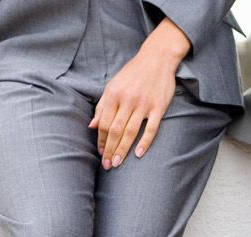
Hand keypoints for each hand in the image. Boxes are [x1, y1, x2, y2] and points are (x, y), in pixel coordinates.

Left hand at [91, 17, 190, 168]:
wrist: (157, 58)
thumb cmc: (133, 73)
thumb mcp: (114, 85)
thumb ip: (103, 105)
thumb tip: (92, 125)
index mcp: (114, 94)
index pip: (104, 122)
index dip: (100, 140)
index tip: (100, 153)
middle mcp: (127, 100)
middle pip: (115, 130)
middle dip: (109, 149)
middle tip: (107, 165)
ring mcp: (143, 104)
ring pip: (130, 131)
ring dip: (123, 149)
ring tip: (118, 163)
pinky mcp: (158, 107)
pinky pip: (151, 128)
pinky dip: (145, 142)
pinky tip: (139, 154)